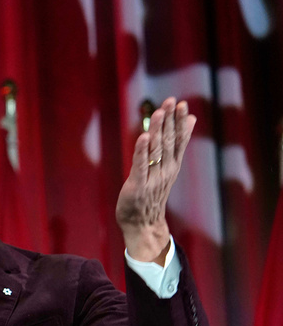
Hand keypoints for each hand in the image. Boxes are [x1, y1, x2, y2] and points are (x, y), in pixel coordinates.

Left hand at [115, 97, 195, 263]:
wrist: (143, 224)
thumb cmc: (151, 195)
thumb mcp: (166, 171)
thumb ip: (174, 148)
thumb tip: (189, 123)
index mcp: (172, 166)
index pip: (178, 140)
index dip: (180, 122)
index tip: (182, 105)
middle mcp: (165, 170)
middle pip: (169, 142)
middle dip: (170, 121)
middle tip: (172, 101)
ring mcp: (152, 178)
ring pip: (156, 150)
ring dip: (157, 130)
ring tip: (159, 112)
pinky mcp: (137, 185)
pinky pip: (140, 165)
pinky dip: (142, 151)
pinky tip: (144, 137)